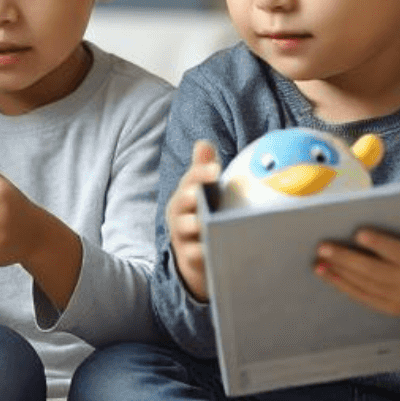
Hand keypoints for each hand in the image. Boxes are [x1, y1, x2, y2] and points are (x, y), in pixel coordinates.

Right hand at [167, 140, 220, 300]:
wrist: (195, 257)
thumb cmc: (201, 216)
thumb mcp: (200, 192)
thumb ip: (203, 169)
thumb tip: (203, 142)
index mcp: (184, 194)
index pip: (190, 179)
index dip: (201, 174)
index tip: (216, 169)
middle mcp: (179, 213)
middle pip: (183, 202)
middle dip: (192, 197)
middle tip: (202, 194)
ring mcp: (182, 236)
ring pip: (188, 228)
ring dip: (198, 225)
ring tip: (212, 223)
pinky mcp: (189, 258)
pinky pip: (195, 255)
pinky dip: (204, 252)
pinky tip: (220, 249)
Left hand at [314, 196, 399, 327]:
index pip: (396, 252)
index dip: (378, 243)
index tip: (358, 233)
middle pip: (373, 270)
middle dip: (346, 258)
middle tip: (322, 246)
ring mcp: (398, 298)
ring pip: (364, 285)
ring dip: (339, 273)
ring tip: (318, 260)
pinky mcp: (389, 308)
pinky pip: (362, 297)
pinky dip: (342, 285)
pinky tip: (326, 274)